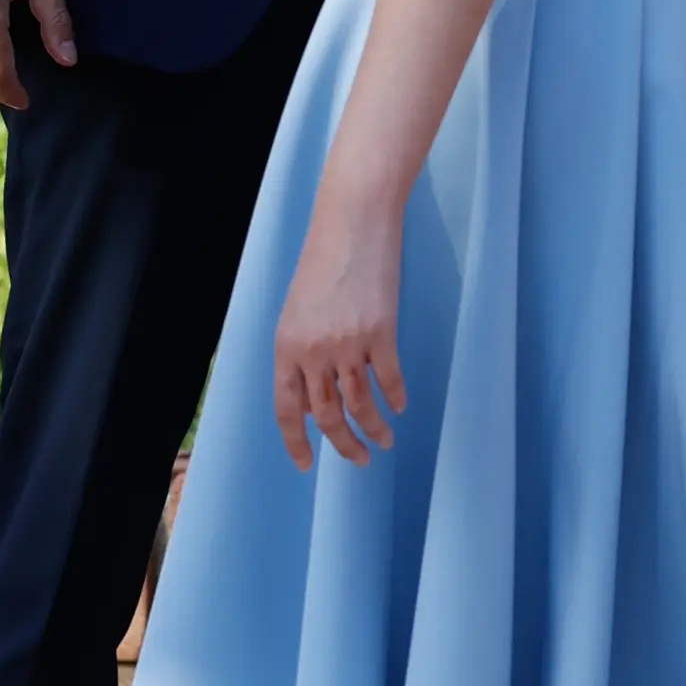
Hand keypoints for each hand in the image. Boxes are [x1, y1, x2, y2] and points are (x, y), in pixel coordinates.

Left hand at [273, 196, 408, 470]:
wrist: (352, 221)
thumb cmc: (322, 260)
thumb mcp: (297, 310)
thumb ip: (301, 352)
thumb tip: (313, 394)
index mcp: (286, 345)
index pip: (287, 408)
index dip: (296, 441)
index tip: (307, 464)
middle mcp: (313, 350)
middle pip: (327, 415)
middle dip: (344, 444)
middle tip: (359, 460)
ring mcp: (348, 343)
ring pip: (361, 404)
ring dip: (373, 429)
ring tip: (384, 441)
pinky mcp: (381, 332)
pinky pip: (389, 379)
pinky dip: (395, 398)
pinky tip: (399, 407)